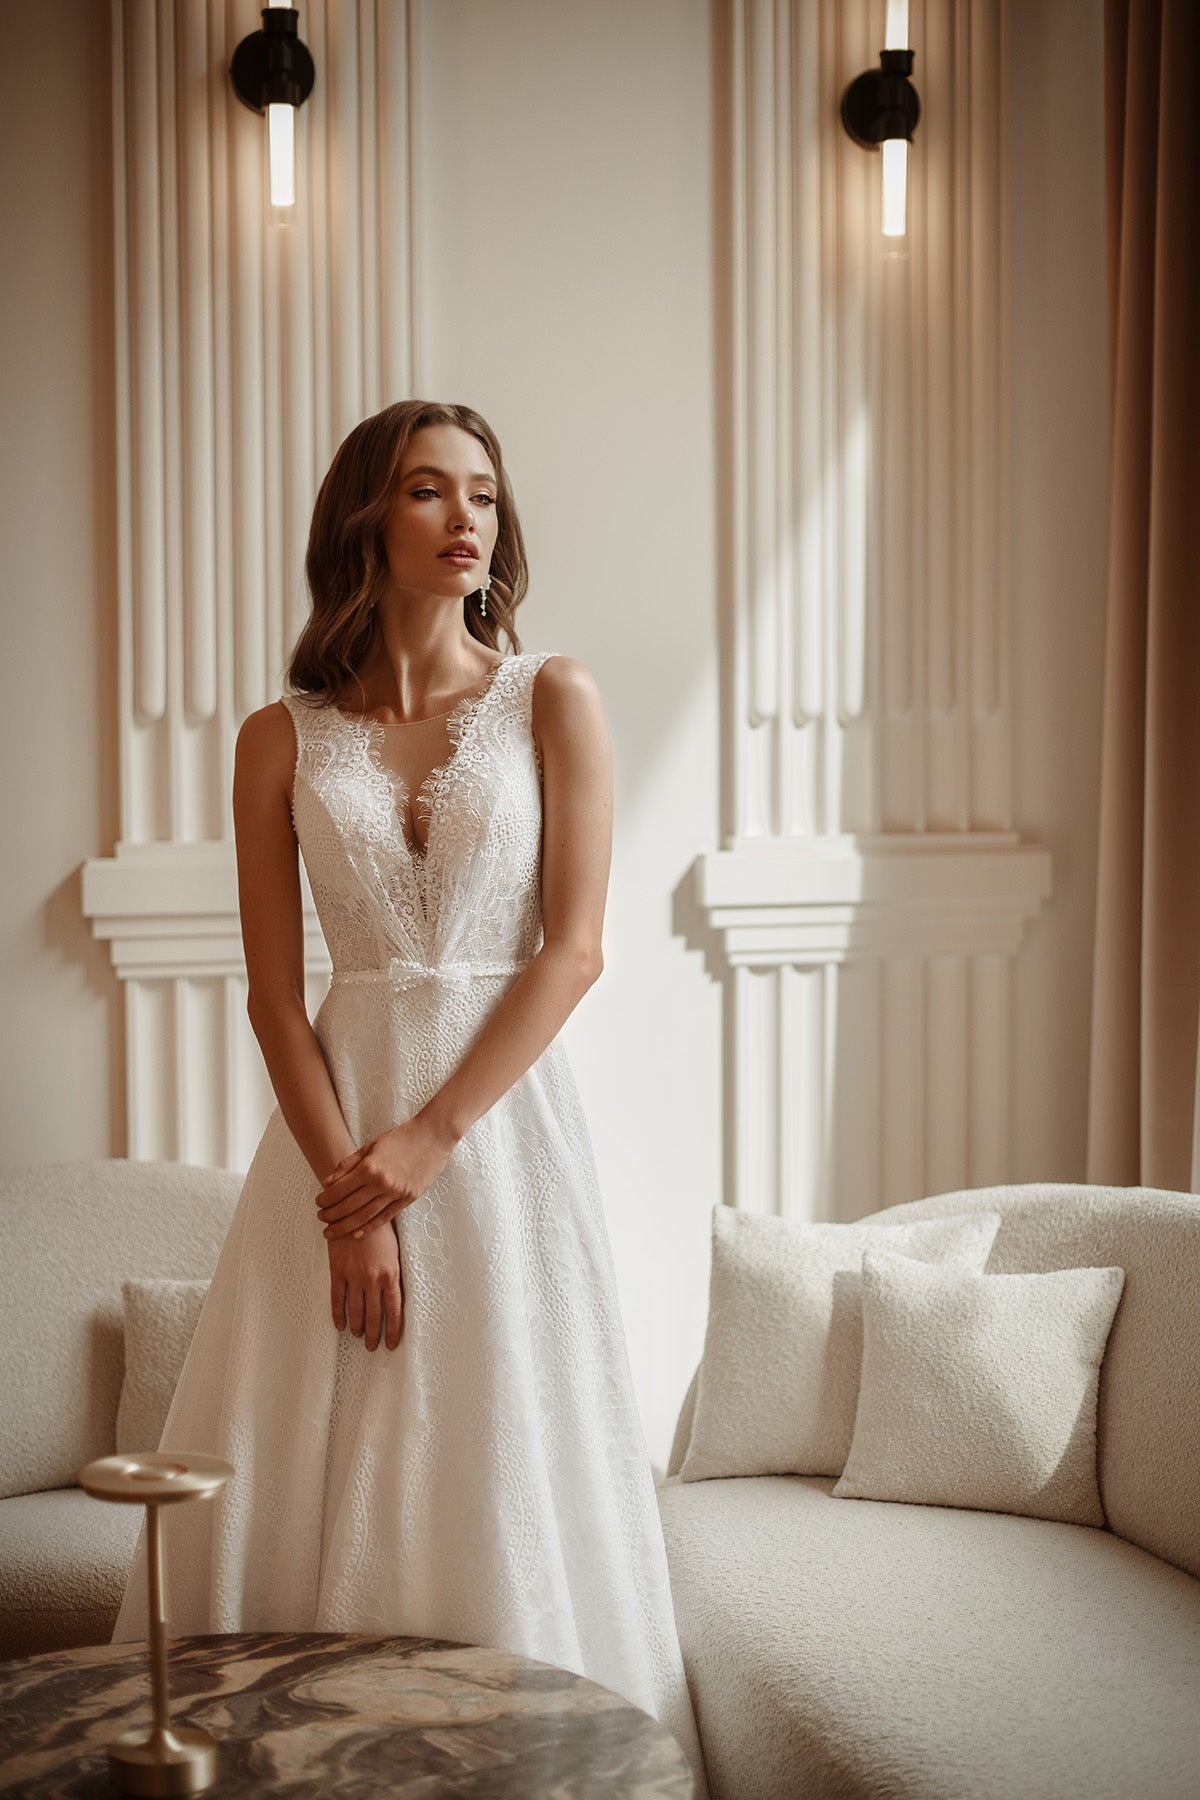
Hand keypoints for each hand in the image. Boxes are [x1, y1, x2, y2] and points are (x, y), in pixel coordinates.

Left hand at [316, 1118, 455, 1239]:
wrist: (432, 1136)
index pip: (340, 1190)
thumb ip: (348, 1164)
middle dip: (332, 1216)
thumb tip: (327, 1182)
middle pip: (350, 1207)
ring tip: (332, 1232)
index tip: (317, 1204)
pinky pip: (386, 1217)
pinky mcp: (408, 1198)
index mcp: (370, 1168)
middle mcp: (382, 1183)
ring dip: (346, 1226)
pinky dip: (370, 1227)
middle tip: (321, 1219)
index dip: (325, 1199)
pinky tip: (357, 1233)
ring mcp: (396, 1193)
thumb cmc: (401, 1137)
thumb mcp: (371, 1145)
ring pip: (366, 1216)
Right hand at [326, 1230, 403, 1350]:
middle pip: (375, 1315)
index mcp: (391, 1274)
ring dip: (358, 1327)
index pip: (394, 1310)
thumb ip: (394, 1275)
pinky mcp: (338, 1272)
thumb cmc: (380, 1231)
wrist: (356, 1212)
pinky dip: (338, 1315)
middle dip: (374, 1334)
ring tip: (359, 1337)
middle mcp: (373, 1279)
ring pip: (356, 1311)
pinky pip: (337, 1299)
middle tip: (373, 1347)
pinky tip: (340, 1325)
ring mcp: (354, 1277)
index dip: (392, 1330)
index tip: (391, 1344)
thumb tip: (395, 1298)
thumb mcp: (395, 1252)